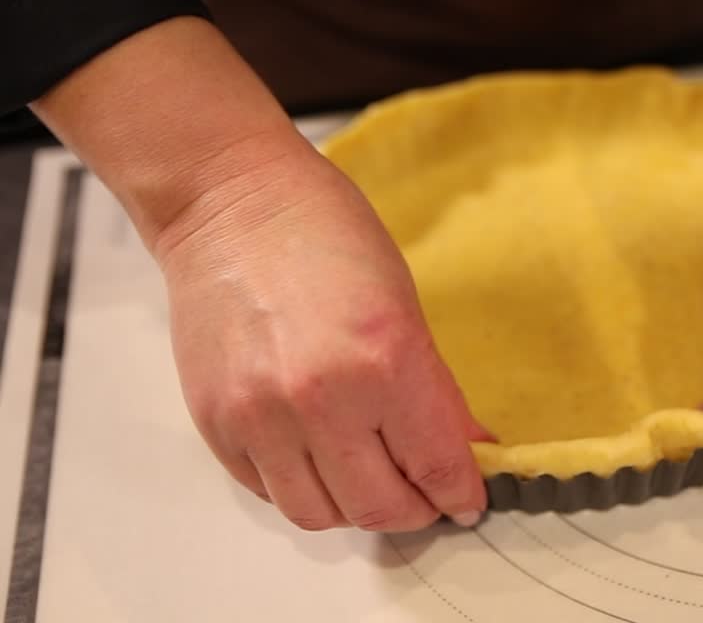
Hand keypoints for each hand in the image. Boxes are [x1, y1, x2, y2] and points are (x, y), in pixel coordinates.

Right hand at [153, 147, 490, 531]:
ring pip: (319, 514)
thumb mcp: (405, 305)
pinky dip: (304, 489)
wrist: (231, 204)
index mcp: (385, 361)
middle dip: (415, 511)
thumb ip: (435, 389)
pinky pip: (269, 492)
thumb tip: (463, 448)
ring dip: (356, 510)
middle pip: (379, 508)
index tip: (469, 501)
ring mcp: (260, 417)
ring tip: (373, 483)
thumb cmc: (324, 234)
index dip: (461, 494)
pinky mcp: (216, 423)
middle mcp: (320, 399)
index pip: (436, 465)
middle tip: (427, 497)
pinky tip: (323, 462)